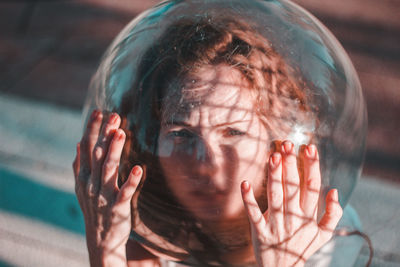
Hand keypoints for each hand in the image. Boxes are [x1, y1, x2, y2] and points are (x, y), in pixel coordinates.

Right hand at [73, 110, 152, 265]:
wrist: (100, 240)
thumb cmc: (94, 209)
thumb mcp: (82, 188)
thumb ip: (80, 166)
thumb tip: (79, 144)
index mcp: (84, 176)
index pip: (87, 148)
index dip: (92, 130)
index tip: (98, 112)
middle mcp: (91, 184)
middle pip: (98, 154)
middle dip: (104, 134)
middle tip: (113, 116)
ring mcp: (104, 195)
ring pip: (109, 169)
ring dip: (115, 150)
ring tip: (121, 133)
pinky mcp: (118, 207)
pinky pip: (125, 192)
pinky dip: (132, 180)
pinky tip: (139, 168)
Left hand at [241, 141, 342, 266]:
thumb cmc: (302, 246)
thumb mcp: (324, 234)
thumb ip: (333, 213)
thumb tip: (334, 190)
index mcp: (309, 216)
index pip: (312, 187)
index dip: (311, 166)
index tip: (309, 147)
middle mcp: (293, 219)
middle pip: (293, 188)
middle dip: (290, 165)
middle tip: (287, 144)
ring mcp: (276, 225)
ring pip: (275, 197)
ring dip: (274, 177)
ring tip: (273, 156)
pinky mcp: (260, 232)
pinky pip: (253, 214)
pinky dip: (248, 199)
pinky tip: (245, 183)